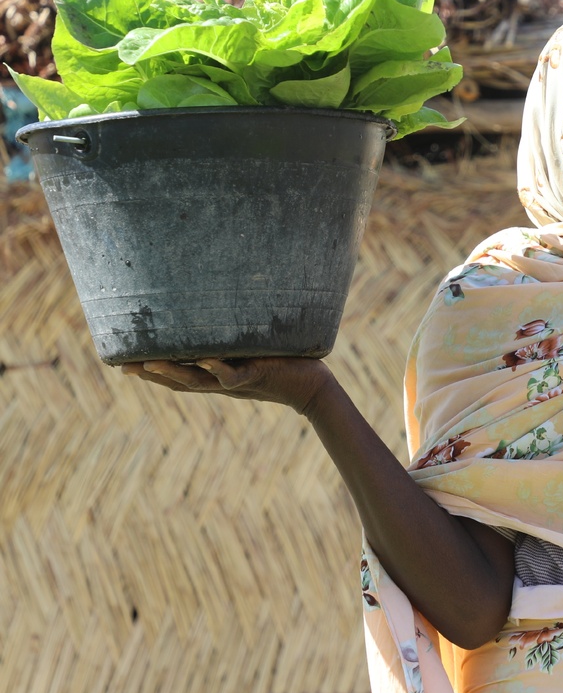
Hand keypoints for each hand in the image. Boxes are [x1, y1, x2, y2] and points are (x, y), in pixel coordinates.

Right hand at [121, 356, 334, 414]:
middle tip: (120, 365)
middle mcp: (221, 381)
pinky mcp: (257, 376)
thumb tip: (219, 307)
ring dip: (172, 373)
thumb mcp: (253, 348)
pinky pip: (234, 375)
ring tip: (146, 363)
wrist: (313, 386)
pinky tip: (204, 358)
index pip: (177, 374)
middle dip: (149, 373)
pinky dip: (219, 367)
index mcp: (216, 374)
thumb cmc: (284, 362)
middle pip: (178, 380)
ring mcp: (237, 381)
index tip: (121, 361)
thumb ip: (234, 335)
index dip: (150, 369)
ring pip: (198, 381)